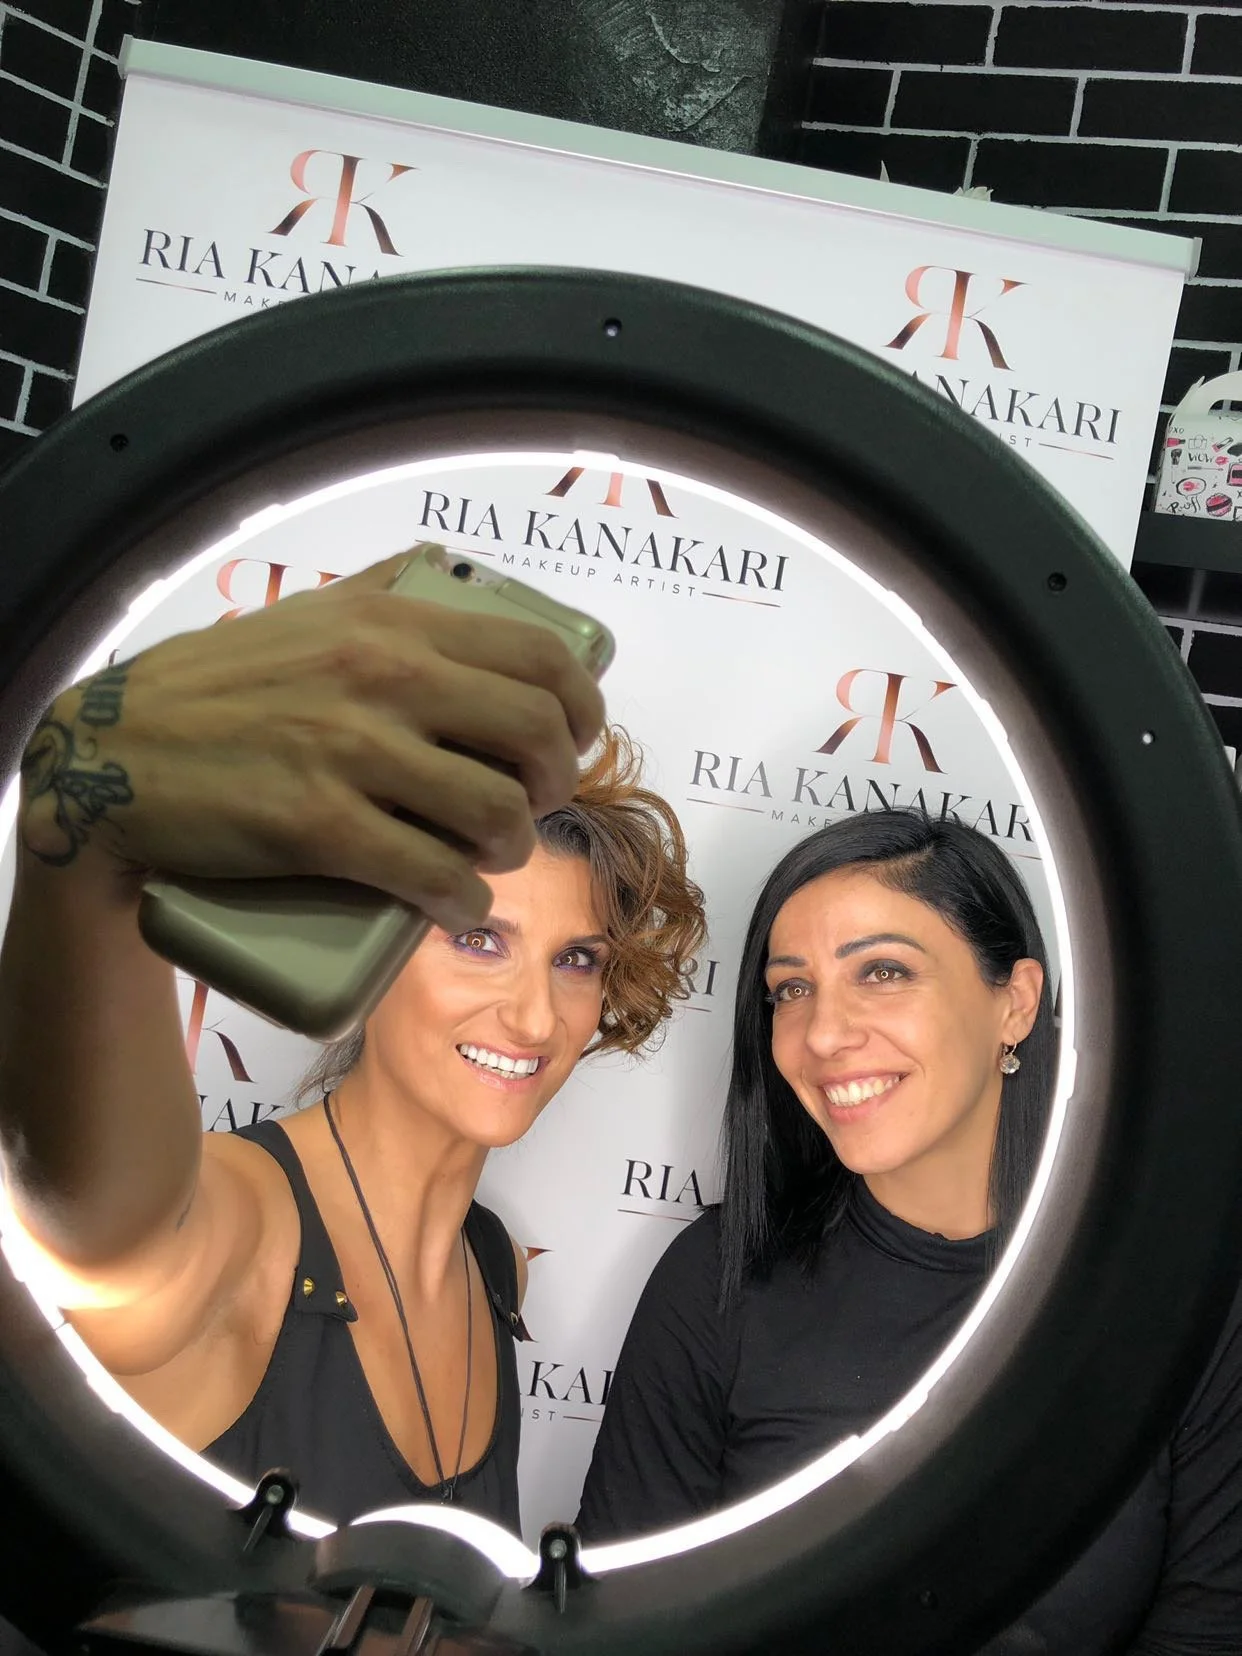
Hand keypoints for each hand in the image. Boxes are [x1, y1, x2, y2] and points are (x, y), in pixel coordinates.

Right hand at [18, 550, 605, 932]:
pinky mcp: (317, 826)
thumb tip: (455, 581)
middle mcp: (384, 677)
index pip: (539, 657)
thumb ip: (386, 591)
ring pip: (496, 811)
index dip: (583, 706)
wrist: (113, 752)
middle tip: (534, 803)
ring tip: (491, 854)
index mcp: (394, 623)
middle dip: (558, 781)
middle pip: (537, 734)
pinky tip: (456, 901)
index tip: (577, 738)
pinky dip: (461, 898)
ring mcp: (352, 753)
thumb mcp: (312, 611)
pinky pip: (431, 873)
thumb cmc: (220, 685)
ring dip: (513, 846)